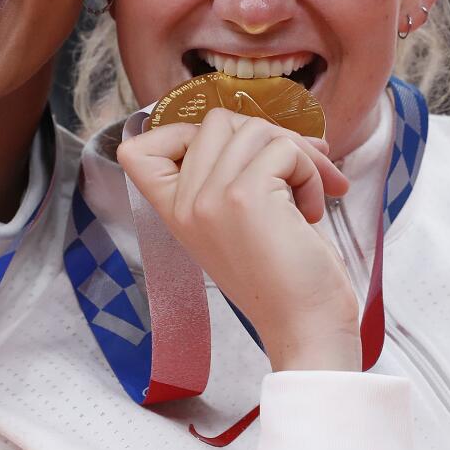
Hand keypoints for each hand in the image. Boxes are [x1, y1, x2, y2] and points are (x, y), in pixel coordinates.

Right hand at [117, 108, 361, 371]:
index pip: (137, 148)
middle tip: (295, 175)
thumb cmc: (284, 278)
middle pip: (215, 121)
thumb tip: (265, 125)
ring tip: (305, 198)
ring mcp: (210, 197)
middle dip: (265, 137)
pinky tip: (311, 211)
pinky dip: (312, 172)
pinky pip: (285, 149)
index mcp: (174, 211)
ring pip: (254, 128)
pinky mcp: (244, 195)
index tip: (227, 158)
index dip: (180, 133)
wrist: (306, 328)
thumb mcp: (234, 223)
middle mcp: (184, 202)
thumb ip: (227, 176)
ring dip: (297, 156)